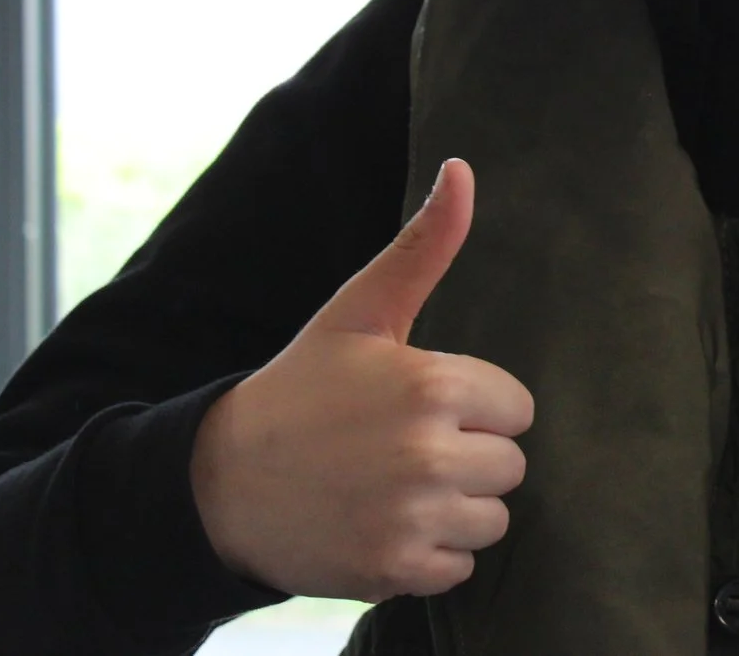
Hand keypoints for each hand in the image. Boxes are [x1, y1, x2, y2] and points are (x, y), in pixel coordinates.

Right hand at [190, 158, 534, 601]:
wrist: (221, 483)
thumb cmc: (302, 388)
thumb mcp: (361, 312)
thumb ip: (424, 246)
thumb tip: (463, 168)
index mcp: (433, 385)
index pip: (517, 408)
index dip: (475, 407)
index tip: (421, 406)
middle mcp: (429, 454)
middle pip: (511, 465)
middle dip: (468, 457)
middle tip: (401, 448)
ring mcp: (411, 518)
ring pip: (493, 519)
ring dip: (454, 509)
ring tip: (394, 486)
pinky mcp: (394, 571)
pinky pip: (460, 567)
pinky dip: (429, 555)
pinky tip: (384, 526)